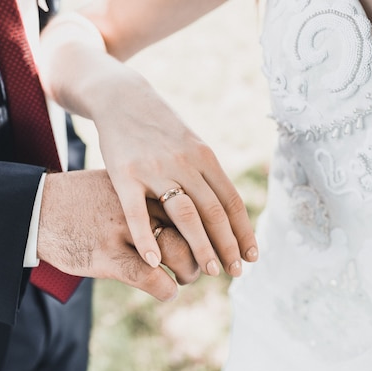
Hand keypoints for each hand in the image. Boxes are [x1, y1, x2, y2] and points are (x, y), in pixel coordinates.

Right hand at [37, 170, 199, 300]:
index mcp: (145, 185)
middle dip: (207, 251)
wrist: (39, 209)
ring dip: (190, 271)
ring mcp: (123, 230)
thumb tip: (179, 212)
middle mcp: (139, 204)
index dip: (211, 226)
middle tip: (207, 265)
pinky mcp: (107, 256)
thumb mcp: (119, 185)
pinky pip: (149, 276)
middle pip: (193, 227)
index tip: (220, 240)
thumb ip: (148, 195)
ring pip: (178, 252)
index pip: (193, 204)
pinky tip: (167, 291)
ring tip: (185, 277)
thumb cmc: (82, 200)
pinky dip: (165, 288)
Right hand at [92, 73, 258, 277]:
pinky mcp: (124, 174)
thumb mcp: (189, 142)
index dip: (243, 231)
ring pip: (185, 214)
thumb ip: (206, 173)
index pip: (231, 201)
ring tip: (209, 272)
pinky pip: (137, 213)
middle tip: (235, 272)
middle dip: (228, 245)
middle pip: (214, 211)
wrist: (120, 97)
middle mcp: (184, 163)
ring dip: (200, 246)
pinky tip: (153, 262)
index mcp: (204, 156)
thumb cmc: (159, 126)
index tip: (251, 256)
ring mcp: (154, 168)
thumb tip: (226, 207)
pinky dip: (146, 239)